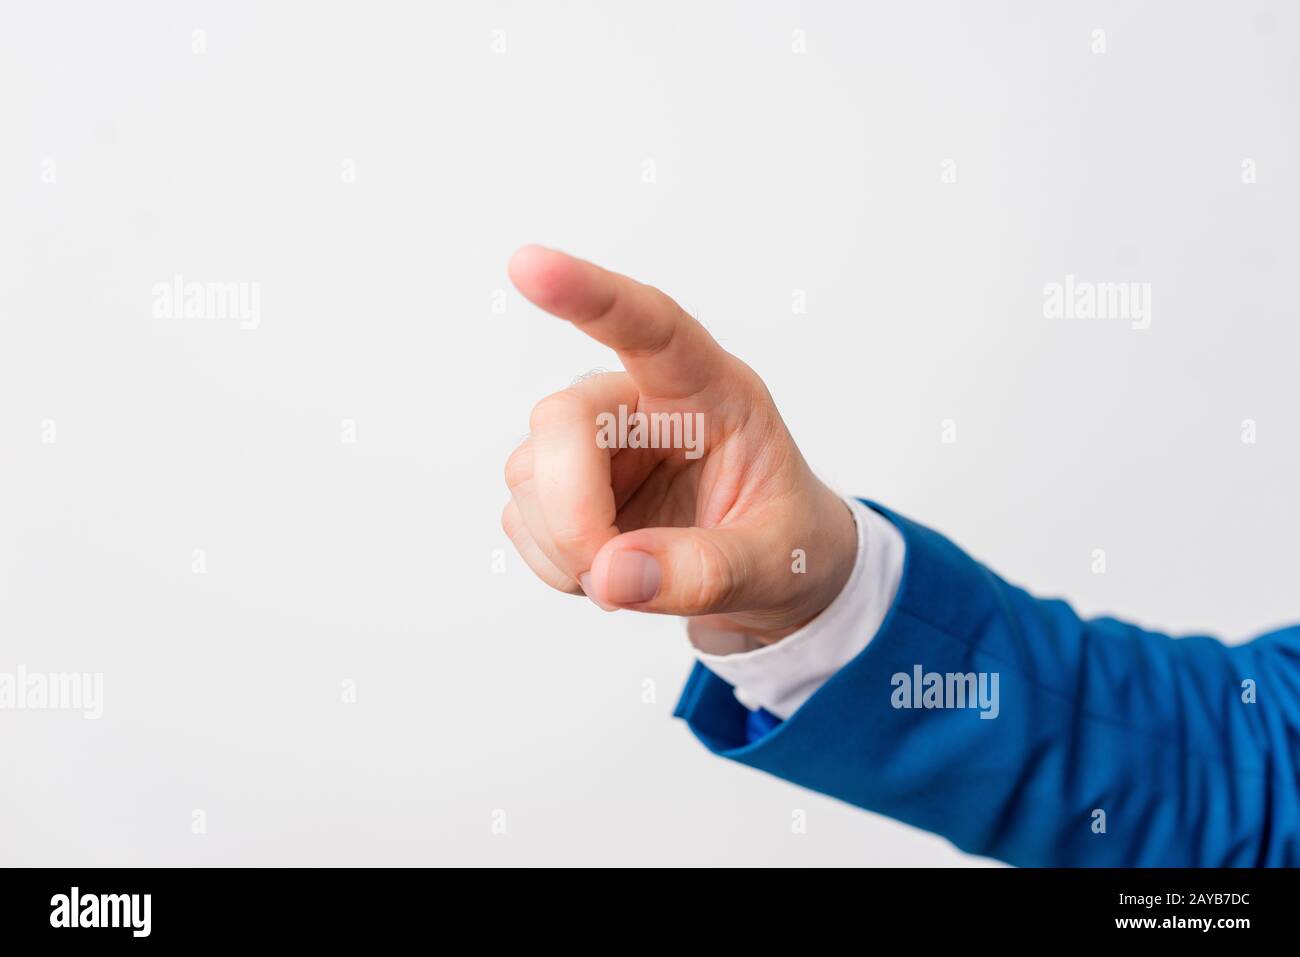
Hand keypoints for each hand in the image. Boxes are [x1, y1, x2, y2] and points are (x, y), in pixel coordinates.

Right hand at [502, 246, 856, 642]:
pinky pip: (520, 518)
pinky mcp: (562, 483)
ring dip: (565, 544)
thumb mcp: (774, 564)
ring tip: (630, 579)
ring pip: (531, 472)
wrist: (776, 576)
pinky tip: (607, 572)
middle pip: (565, 419)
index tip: (531, 265)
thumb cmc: (787, 544)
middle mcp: (643, 402)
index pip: (652, 327)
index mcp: (713, 392)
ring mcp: (595, 442)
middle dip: (571, 508)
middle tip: (605, 577)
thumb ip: (704, 572)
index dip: (591, 295)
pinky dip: (555, 562)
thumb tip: (611, 574)